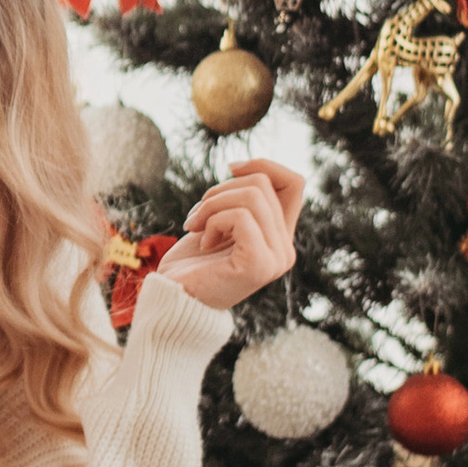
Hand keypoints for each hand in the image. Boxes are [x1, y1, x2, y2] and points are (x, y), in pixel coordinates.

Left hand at [157, 156, 303, 310]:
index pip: (295, 184)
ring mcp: (276, 259)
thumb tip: (243, 168)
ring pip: (252, 196)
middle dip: (220, 190)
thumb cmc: (191, 264)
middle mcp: (285, 250)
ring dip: (212, 204)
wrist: (173, 300)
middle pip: (263, 184)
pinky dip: (213, 221)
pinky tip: (203, 242)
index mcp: (280, 238)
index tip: (230, 169)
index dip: (264, 166)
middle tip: (196, 217)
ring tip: (196, 227)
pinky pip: (241, 217)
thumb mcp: (220, 223)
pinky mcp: (259, 264)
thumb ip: (241, 202)